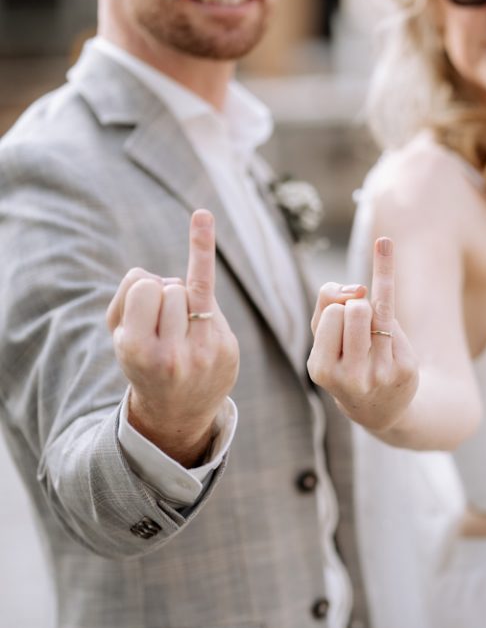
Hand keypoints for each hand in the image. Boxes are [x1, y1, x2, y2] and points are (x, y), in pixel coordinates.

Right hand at [106, 209, 239, 466]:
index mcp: (134, 349)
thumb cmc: (143, 360)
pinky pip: (211, 291)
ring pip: (189, 287)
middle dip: (164, 297)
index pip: (142, 284)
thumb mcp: (119, 334)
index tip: (144, 317)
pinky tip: (201, 216)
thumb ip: (129, 296)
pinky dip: (203, 249)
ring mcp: (202, 351)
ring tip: (180, 332)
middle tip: (164, 330)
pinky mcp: (224, 347)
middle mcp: (170, 353)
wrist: (176, 411)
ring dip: (183, 299)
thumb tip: (163, 277)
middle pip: (168, 286)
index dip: (143, 293)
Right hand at [307, 237, 417, 432]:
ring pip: (379, 308)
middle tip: (358, 327)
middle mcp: (350, 376)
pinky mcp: (405, 369)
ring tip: (369, 321)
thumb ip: (326, 302)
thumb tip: (359, 287)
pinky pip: (396, 320)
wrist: (379, 408)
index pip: (332, 312)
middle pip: (357, 308)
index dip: (337, 307)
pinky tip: (386, 275)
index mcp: (321, 370)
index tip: (337, 321)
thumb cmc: (344, 361)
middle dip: (357, 306)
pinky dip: (387, 316)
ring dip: (373, 303)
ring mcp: (381, 374)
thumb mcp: (323, 337)